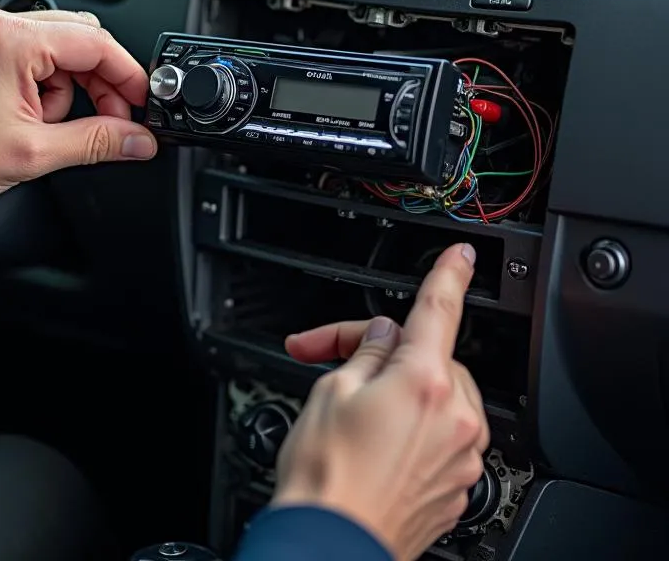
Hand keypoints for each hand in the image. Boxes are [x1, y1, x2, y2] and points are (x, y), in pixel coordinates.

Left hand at [0, 6, 157, 214]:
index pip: (97, 44)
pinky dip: (41, 84)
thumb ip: (96, 142)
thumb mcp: (31, 155)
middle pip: (80, 38)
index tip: (142, 106)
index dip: (128, 78)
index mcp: (12, 40)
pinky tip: (27, 118)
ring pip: (56, 47)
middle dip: (100, 83)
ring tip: (44, 128)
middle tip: (109, 123)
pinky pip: (28, 54)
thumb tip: (138, 140)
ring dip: (67, 88)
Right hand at [273, 243, 488, 560]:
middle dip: (386, 351)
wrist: (330, 547)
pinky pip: (439, 439)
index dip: (448, 275)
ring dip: (400, 391)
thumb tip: (385, 337)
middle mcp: (456, 420)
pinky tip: (371, 445)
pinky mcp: (454, 490)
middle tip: (334, 358)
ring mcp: (460, 459)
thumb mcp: (331, 390)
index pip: (440, 310)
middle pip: (429, 359)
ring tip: (351, 410)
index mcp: (425, 383)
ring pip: (437, 399)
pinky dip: (411, 430)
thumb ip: (367, 352)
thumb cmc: (325, 477)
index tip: (461, 256)